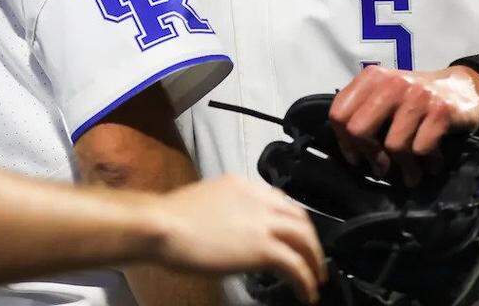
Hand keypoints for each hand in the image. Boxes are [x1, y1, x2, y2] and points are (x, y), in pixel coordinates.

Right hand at [152, 175, 326, 303]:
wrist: (163, 226)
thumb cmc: (171, 218)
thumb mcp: (205, 202)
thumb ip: (225, 210)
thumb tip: (230, 229)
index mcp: (242, 185)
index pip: (279, 201)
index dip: (292, 222)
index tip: (294, 237)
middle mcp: (258, 199)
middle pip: (299, 218)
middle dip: (311, 241)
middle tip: (313, 260)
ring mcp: (262, 223)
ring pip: (304, 239)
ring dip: (314, 261)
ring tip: (315, 280)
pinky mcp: (263, 248)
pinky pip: (295, 265)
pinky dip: (305, 281)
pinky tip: (306, 294)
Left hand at [329, 65, 478, 184]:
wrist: (462, 88)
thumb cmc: (415, 98)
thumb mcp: (384, 96)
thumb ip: (363, 114)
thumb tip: (350, 154)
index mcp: (371, 78)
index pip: (339, 114)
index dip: (344, 141)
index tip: (358, 156)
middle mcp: (391, 83)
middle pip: (358, 130)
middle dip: (369, 156)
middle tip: (381, 168)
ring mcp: (417, 96)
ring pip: (393, 145)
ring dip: (404, 168)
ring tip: (411, 172)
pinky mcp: (441, 110)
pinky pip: (421, 149)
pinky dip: (425, 164)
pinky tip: (430, 164)